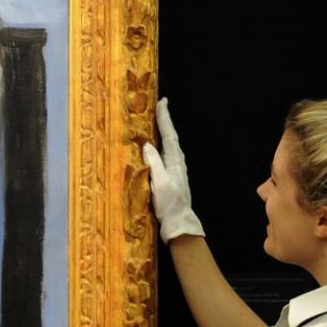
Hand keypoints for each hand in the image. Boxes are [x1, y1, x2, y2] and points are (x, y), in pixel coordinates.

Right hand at [142, 97, 205, 241]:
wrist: (178, 223)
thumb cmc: (169, 204)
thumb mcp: (160, 183)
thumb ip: (154, 163)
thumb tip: (147, 144)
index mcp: (174, 162)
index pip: (169, 135)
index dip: (165, 119)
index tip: (162, 102)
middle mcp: (176, 163)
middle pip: (170, 137)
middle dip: (165, 121)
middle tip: (160, 106)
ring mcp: (174, 170)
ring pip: (169, 146)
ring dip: (164, 132)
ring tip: (157, 122)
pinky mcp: (170, 177)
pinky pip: (165, 155)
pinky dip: (161, 145)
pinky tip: (156, 148)